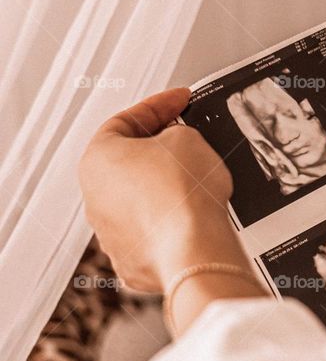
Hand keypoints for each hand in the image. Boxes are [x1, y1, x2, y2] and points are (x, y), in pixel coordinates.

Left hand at [79, 87, 246, 293]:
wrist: (193, 249)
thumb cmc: (182, 194)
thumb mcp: (186, 137)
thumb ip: (175, 133)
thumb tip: (175, 144)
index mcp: (97, 159)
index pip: (126, 120)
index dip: (159, 105)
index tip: (180, 101)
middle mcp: (94, 197)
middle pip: (128, 161)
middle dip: (159, 148)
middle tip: (188, 139)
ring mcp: (110, 232)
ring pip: (139, 198)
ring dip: (164, 186)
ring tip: (197, 181)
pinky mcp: (132, 259)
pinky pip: (153, 229)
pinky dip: (170, 219)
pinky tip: (192, 212)